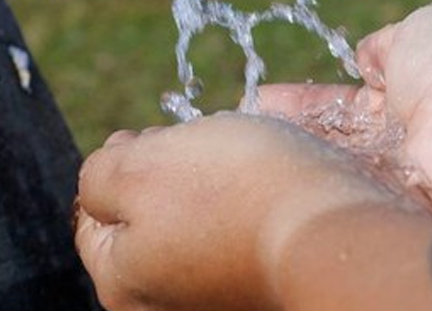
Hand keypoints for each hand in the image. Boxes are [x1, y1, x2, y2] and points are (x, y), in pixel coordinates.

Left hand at [74, 113, 405, 310]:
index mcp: (122, 285)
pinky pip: (244, 234)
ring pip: (198, 220)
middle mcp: (168, 306)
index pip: (94, 213)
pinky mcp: (263, 288)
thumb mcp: (139, 166)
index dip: (123, 160)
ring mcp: (218, 299)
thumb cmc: (234, 193)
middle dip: (170, 172)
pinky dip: (252, 205)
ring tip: (245, 164)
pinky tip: (271, 187)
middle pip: (148, 218)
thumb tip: (105, 177)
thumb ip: (99, 173)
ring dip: (215, 184)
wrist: (337, 230)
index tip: (158, 137)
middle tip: (204, 149)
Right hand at [259, 1, 431, 234]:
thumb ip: (388, 43)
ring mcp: (402, 169)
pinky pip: (343, 188)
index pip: (353, 93)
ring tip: (242, 145)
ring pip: (336, 160)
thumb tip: (367, 55)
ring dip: (292, 151)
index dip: (310, 97)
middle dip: (291, 128)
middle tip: (245, 124)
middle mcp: (410, 131)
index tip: (267, 97)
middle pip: (338, 133)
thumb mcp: (424, 27)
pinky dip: (307, 178)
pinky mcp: (395, 202)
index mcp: (421, 82)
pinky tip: (265, 170)